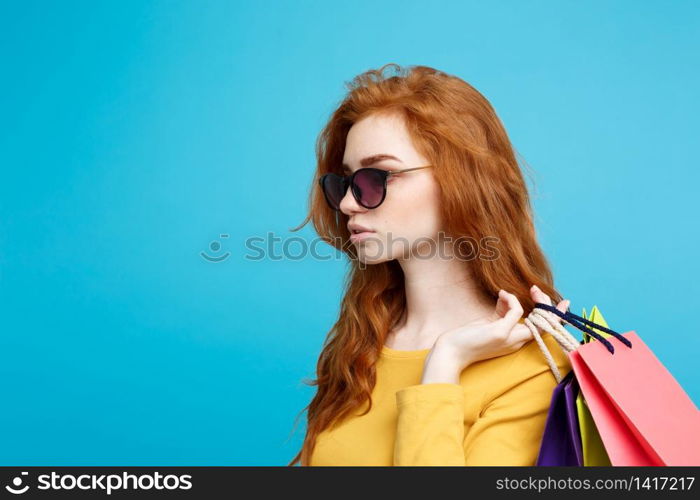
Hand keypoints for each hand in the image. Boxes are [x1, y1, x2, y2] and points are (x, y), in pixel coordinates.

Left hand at [421, 285, 569, 383]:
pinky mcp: (501, 333)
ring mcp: (510, 339)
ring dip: (537, 301)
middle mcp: (516, 342)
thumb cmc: (466, 340)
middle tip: (537, 289)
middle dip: (549, 306)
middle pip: (546, 325)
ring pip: (539, 320)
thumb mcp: (488, 324)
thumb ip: (500, 313)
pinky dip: (510, 299)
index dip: (553, 317)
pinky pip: (516, 311)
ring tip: (521, 290)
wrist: (450, 353)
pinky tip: (501, 294)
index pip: (541, 330)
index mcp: (514, 341)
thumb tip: (505, 297)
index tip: (562, 302)